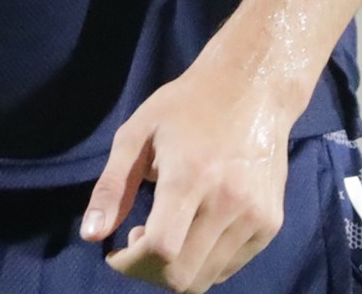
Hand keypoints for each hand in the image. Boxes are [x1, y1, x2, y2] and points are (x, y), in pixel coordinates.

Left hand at [80, 63, 290, 290]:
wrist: (251, 87)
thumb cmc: (186, 105)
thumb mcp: (138, 133)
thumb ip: (112, 186)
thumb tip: (90, 235)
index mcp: (190, 175)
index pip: (161, 250)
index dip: (131, 264)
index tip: (115, 254)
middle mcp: (228, 202)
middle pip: (182, 276)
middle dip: (148, 272)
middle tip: (138, 241)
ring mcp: (255, 216)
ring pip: (206, 279)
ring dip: (176, 271)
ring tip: (166, 234)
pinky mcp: (271, 224)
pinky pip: (229, 268)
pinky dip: (203, 264)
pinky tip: (193, 231)